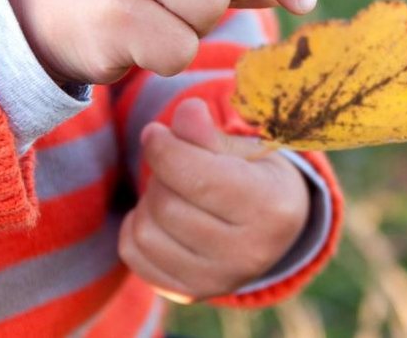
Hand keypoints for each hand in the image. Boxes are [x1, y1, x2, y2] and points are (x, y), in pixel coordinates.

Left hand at [118, 98, 309, 300]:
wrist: (272, 229)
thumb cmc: (254, 176)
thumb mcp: (243, 148)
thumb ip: (209, 132)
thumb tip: (185, 112)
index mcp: (270, 208)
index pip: (198, 177)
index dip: (164, 148)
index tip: (156, 132)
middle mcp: (249, 254)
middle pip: (166, 204)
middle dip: (160, 174)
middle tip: (175, 165)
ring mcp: (219, 281)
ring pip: (145, 231)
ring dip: (148, 202)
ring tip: (173, 192)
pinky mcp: (190, 293)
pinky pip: (134, 255)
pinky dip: (136, 228)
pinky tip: (160, 218)